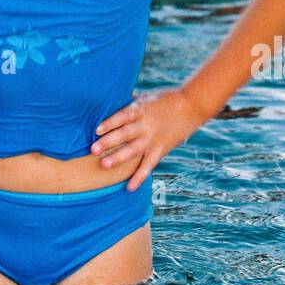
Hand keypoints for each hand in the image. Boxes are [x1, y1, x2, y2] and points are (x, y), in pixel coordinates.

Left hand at [90, 88, 206, 190]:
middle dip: (109, 142)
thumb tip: (109, 100)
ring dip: (118, 158)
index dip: (110, 122)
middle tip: (93, 149)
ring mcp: (153, 139)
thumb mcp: (146, 97)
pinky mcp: (160, 150)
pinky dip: (139, 177)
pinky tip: (129, 187)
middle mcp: (146, 126)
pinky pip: (148, 165)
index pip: (124, 116)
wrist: (192, 106)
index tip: (97, 129)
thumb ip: (130, 103)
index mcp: (141, 110)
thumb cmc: (166, 99)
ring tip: (103, 165)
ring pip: (134, 151)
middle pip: (125, 134)